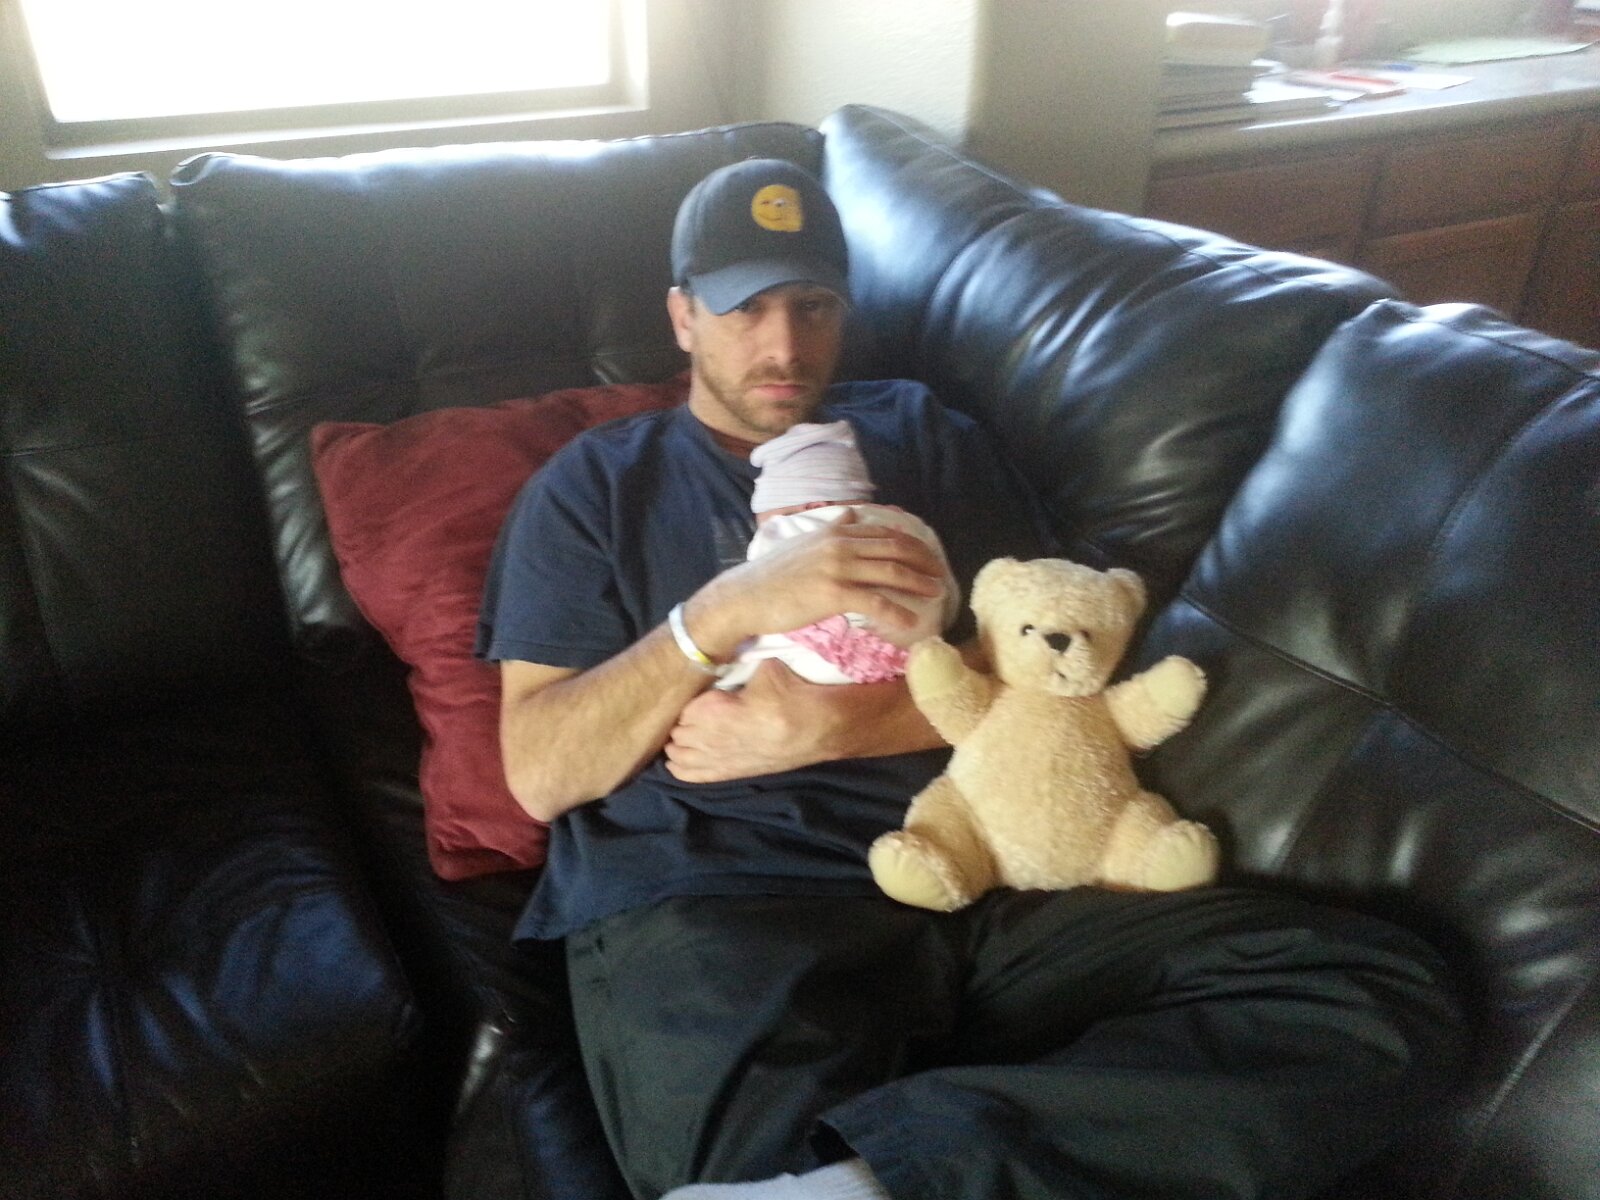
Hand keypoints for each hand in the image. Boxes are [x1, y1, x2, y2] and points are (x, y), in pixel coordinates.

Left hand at [664, 661, 830, 781]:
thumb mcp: (764, 669)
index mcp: (715, 710)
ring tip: (683, 732)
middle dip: (681, 722)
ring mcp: (718, 760)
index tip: (697, 694)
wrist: (818, 728)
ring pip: (679, 754)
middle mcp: (710, 739)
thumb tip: (727, 656)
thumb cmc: (791, 695)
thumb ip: (739, 666)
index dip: (688, 700)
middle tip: (692, 711)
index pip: (682, 708)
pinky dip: (680, 767)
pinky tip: (677, 759)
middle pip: (678, 732)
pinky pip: (690, 775)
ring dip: (678, 743)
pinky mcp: (729, 774)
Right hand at [685, 510, 946, 660]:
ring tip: (937, 593)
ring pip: (890, 572)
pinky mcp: (833, 593)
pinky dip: (896, 612)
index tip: (928, 556)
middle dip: (922, 561)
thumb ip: (830, 528)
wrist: (745, 596)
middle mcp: (840, 543)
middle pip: (894, 549)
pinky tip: (911, 622)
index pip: (884, 533)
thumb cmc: (773, 575)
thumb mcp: (803, 541)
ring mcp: (837, 567)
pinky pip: (874, 601)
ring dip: (918, 583)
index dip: (911, 544)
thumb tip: (850, 515)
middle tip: (941, 573)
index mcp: (835, 531)